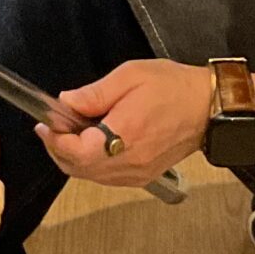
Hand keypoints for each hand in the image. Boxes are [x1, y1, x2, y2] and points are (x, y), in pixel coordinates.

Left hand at [38, 59, 210, 187]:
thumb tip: (65, 103)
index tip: (46, 124)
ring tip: (68, 134)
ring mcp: (137, 173)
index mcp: (125, 136)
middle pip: (78, 168)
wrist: (208, 108)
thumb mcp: (129, 77)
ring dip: (73, 158)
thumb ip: (94, 93)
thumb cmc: (173, 88)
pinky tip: (90, 144)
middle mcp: (130, 162)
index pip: (77, 152)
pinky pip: (107, 177)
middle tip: (51, 128)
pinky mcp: (144, 175)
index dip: (55, 140)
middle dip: (58, 149)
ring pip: (91, 176)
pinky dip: (91, 164)